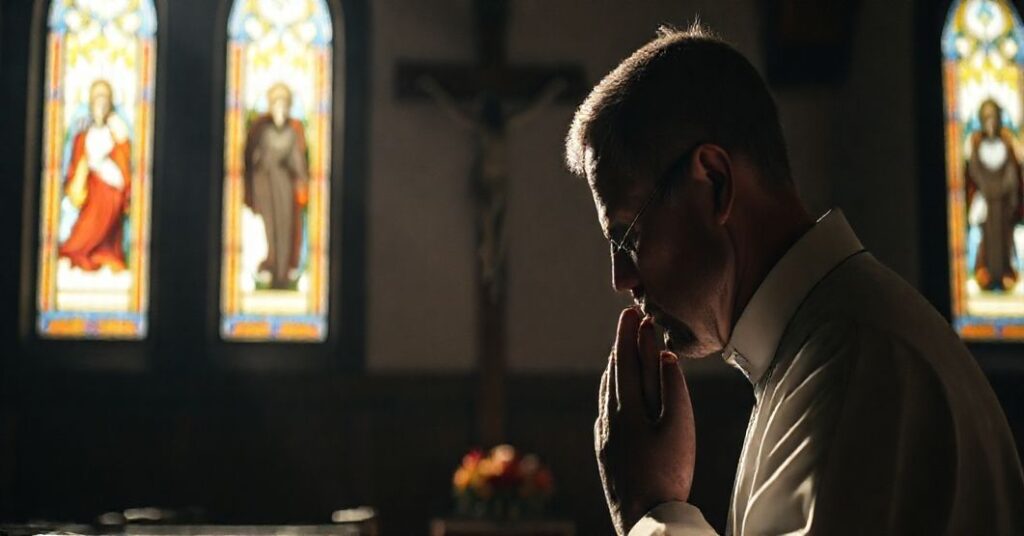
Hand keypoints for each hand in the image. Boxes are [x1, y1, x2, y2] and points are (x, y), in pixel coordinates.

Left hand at [595, 307, 696, 534]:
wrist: (644, 516)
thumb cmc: (668, 472)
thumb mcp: (679, 426)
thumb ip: (672, 388)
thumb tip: (664, 354)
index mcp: (626, 407)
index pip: (626, 360)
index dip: (628, 334)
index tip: (630, 312)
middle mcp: (609, 418)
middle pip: (614, 374)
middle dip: (621, 346)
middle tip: (626, 323)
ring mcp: (604, 436)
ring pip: (606, 393)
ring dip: (614, 369)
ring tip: (619, 353)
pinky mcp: (604, 452)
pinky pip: (605, 412)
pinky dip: (610, 394)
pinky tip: (612, 398)